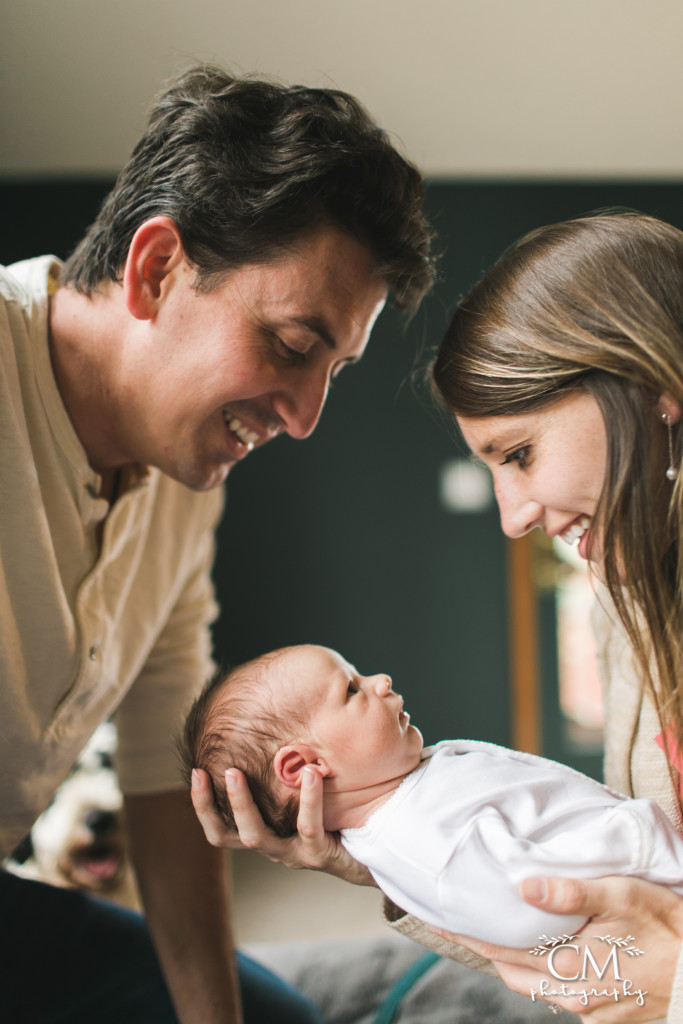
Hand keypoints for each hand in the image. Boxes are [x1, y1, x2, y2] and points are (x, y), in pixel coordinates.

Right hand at [191, 765, 373, 885]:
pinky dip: (307, 800)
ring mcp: (294, 853)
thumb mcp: (312, 786)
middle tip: (207, 771)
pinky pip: (308, 828)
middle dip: (210, 805)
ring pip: (257, 837)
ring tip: (237, 771)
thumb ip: (294, 761)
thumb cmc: (343, 809)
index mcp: (266, 832)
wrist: (381, 845)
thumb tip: (281, 712)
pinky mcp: (319, 854)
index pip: (220, 827)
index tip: (195, 772)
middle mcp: (273, 846)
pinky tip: (309, 773)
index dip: (202, 804)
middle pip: (227, 835)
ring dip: (243, 804)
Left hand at [431, 875, 682, 1020]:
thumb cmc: (670, 929)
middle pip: (511, 972)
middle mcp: (574, 996)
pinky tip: (539, 950)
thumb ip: (572, 893)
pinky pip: (558, 992)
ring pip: (533, 986)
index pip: (502, 950)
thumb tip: (522, 885)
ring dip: (510, 961)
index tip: (439, 918)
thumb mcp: (624, 896)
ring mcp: (590, 1009)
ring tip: (491, 933)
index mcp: (572, 967)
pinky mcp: (605, 1013)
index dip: (468, 935)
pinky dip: (539, 970)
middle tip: (458, 922)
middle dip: (483, 948)